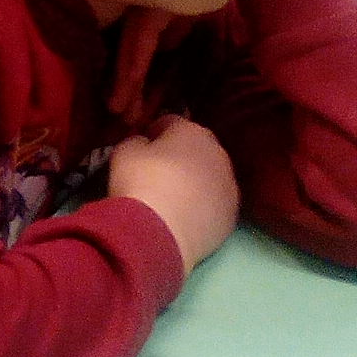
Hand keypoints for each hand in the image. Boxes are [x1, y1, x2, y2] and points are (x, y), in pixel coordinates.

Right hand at [108, 115, 238, 269]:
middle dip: (181, 156)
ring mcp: (229, 187)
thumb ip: (137, 142)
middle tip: (159, 172)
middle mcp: (218, 154)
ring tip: (174, 199)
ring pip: (210, 177)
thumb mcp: (124, 152)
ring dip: (196, 182)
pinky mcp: (231, 216)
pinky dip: (203, 207)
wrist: (160, 234)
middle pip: (197, 148)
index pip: (171, 122)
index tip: (143, 145)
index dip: (155, 132)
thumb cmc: (139, 183)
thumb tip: (145, 145)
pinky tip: (185, 218)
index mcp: (192, 131)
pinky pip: (215, 204)